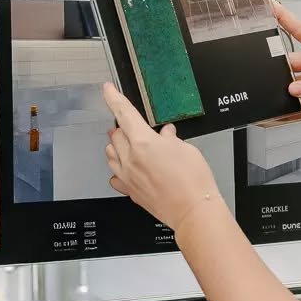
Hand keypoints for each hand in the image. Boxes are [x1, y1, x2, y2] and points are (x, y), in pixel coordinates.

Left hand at [103, 83, 220, 232]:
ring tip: (131, 145)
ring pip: (111, 154)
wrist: (193, 211)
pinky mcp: (130, 191)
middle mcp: (130, 158)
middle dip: (123, 126)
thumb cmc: (193, 181)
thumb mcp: (186, 149)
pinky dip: (119, 169)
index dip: (113, 98)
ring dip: (117, 146)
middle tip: (135, 127)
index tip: (107, 90)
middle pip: (116, 134)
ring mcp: (128, 176)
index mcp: (143, 142)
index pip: (124, 113)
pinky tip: (129, 169)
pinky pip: (115, 176)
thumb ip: (170, 139)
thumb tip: (166, 134)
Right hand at [275, 2, 300, 126]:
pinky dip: (295, 108)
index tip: (271, 7)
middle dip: (282, 70)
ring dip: (289, 93)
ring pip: (297, 86)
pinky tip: (288, 111)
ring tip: (279, 98)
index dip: (285, 18)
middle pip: (293, 64)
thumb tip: (294, 89)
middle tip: (270, 77)